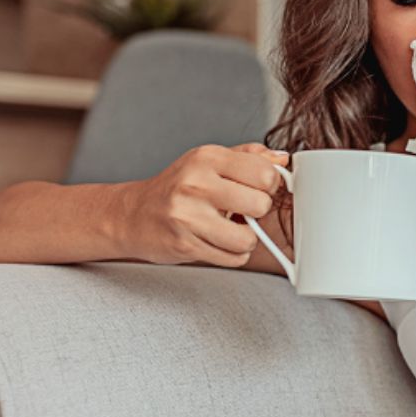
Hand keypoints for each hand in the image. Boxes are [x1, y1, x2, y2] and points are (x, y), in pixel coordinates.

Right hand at [120, 142, 288, 267]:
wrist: (133, 215)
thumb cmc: (176, 188)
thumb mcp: (208, 162)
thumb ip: (248, 158)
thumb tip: (282, 160)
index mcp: (207, 158)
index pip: (265, 172)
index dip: (269, 186)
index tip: (259, 189)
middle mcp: (196, 184)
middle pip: (261, 205)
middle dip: (257, 213)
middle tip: (242, 210)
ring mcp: (188, 216)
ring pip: (248, 238)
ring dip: (245, 238)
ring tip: (230, 229)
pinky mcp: (186, 245)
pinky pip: (233, 258)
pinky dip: (231, 254)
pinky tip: (217, 241)